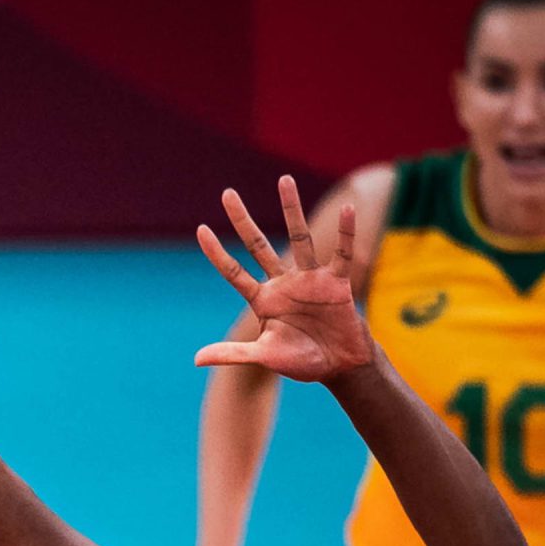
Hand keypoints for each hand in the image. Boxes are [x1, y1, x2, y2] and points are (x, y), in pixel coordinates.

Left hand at [193, 177, 372, 383]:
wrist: (339, 366)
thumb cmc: (301, 361)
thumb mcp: (264, 356)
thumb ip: (233, 355)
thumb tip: (196, 360)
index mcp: (263, 300)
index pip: (234, 272)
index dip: (217, 253)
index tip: (201, 229)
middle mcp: (283, 283)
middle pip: (258, 245)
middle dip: (243, 221)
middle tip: (227, 193)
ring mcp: (310, 279)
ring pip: (300, 238)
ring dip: (291, 210)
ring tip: (284, 179)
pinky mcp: (337, 282)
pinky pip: (342, 253)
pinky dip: (345, 234)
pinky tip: (348, 210)